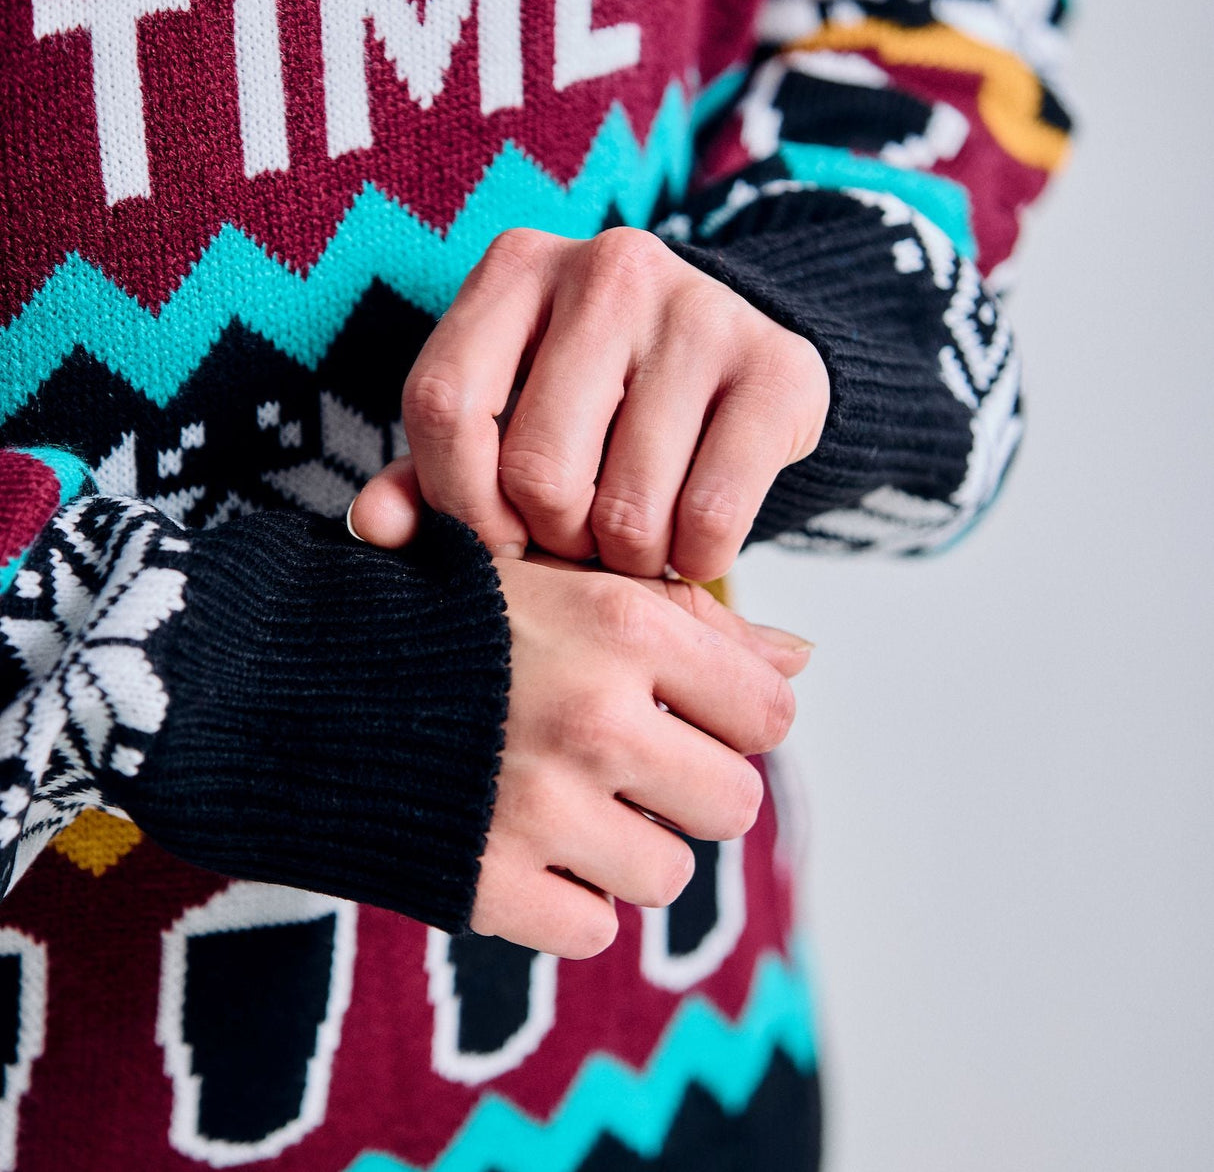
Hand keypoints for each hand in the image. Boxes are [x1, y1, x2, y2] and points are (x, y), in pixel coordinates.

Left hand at [350, 227, 828, 580]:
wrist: (738, 361)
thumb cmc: (597, 399)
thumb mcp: (506, 415)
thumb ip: (434, 469)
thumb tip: (372, 527)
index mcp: (517, 268)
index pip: (444, 404)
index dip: (459, 501)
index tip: (497, 536)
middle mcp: (609, 268)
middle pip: (537, 468)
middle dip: (554, 539)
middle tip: (579, 539)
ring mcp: (700, 309)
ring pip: (628, 510)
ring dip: (628, 560)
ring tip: (635, 539)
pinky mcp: (778, 365)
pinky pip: (712, 517)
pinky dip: (696, 559)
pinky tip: (693, 537)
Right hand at [472, 555, 809, 957]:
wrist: (284, 675)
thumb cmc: (441, 617)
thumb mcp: (565, 582)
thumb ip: (691, 619)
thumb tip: (802, 660)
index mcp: (624, 625)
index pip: (770, 711)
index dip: (733, 716)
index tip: (685, 712)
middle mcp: (597, 717)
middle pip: (734, 804)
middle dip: (686, 788)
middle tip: (620, 761)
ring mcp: (543, 808)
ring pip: (666, 876)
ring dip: (624, 849)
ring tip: (558, 799)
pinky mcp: (487, 885)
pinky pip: (590, 930)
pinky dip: (560, 901)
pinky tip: (513, 842)